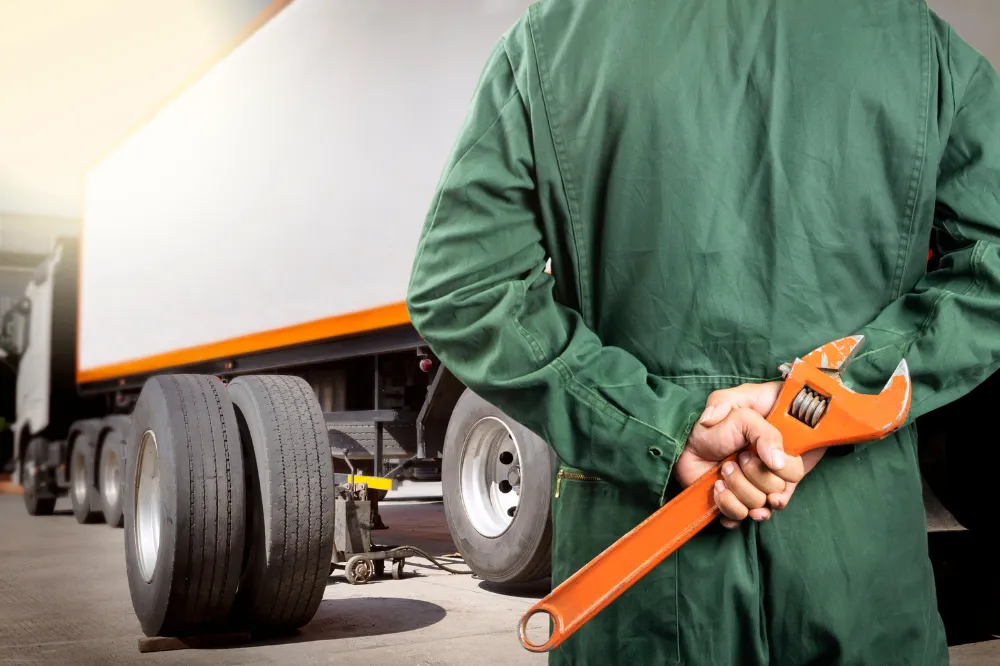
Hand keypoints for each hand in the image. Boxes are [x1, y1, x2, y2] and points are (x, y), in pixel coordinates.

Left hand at [674, 382, 826, 527]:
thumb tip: (777, 462)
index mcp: (777, 452)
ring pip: (760, 508)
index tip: (765, 460)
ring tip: (723, 471)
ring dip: (738, 489)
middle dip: (755, 477)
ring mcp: (753, 491)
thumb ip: (765, 432)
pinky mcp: (735, 505)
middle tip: (737, 459)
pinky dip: (729, 507)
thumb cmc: (716, 424)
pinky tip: (719, 490)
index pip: (796, 472)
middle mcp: (769, 474)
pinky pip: (741, 519)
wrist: (685, 442)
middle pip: (779, 493)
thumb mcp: (741, 412)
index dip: (783, 471)